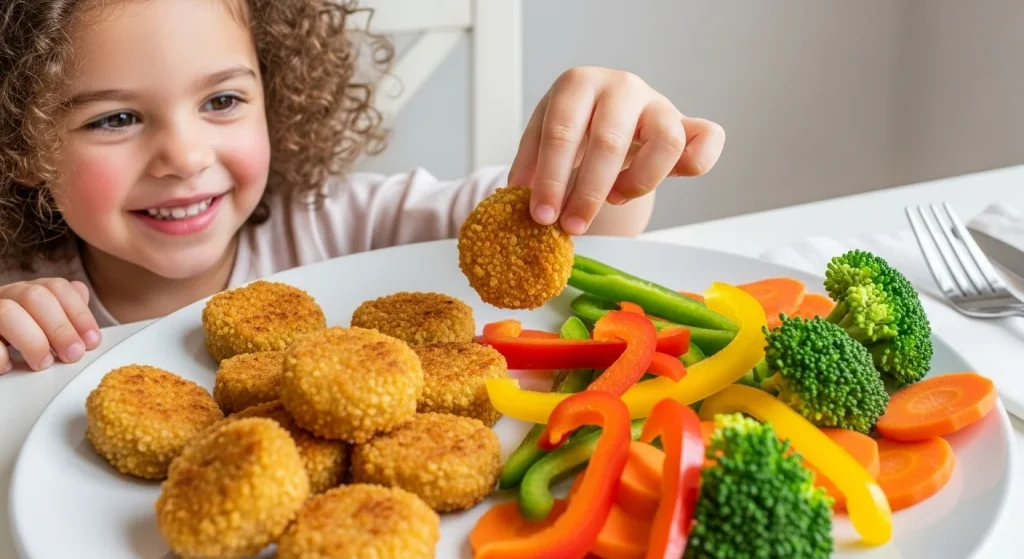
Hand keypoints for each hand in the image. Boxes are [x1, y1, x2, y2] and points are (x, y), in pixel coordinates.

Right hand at [0, 279, 101, 372]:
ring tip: (43, 363)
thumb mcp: (46, 325)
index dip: (79, 313)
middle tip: (72, 354)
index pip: (58, 288)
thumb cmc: (21, 338)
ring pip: (7, 312)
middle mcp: (7, 296)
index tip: (92, 341)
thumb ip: (65, 314)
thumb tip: (84, 301)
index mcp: (30, 291)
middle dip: (60, 327)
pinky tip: (9, 366)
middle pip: (35, 296)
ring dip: (32, 340)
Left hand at [508, 66, 725, 234]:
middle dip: (587, 192)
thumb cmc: (573, 126)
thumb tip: (517, 195)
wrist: (605, 110)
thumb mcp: (543, 136)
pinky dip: (697, 163)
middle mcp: (621, 86)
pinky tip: (671, 181)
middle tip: (572, 226)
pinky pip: (708, 138)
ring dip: (637, 182)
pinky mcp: (687, 122)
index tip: (542, 216)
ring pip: (665, 142)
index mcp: (577, 84)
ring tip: (614, 199)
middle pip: (609, 141)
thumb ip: (531, 162)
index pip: (562, 131)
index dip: (551, 177)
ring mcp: (658, 103)